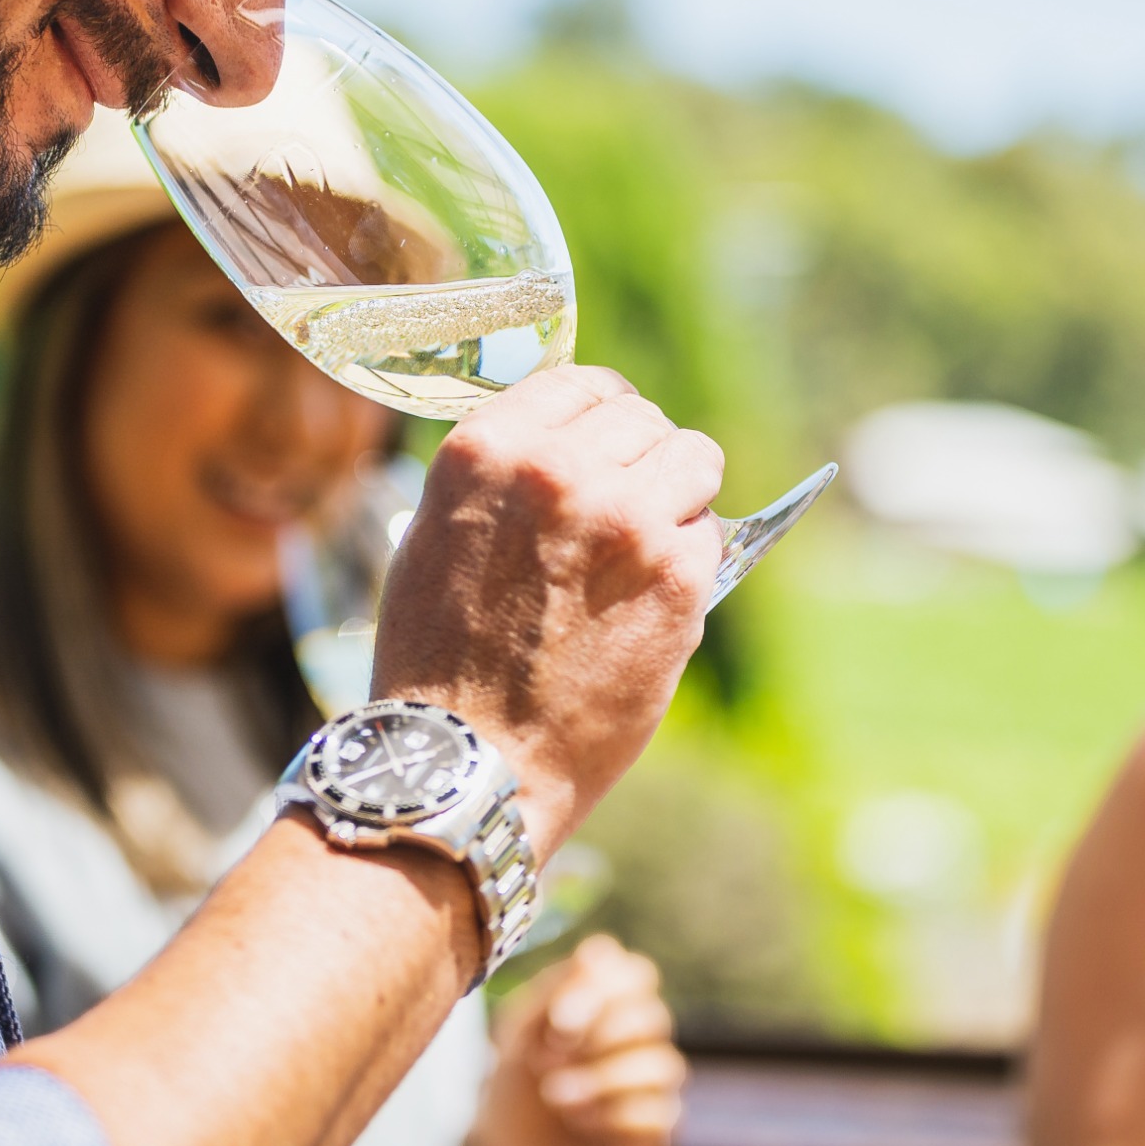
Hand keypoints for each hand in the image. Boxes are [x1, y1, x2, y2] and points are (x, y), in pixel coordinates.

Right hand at [371, 366, 722, 849]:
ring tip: (648, 544)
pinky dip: (690, 558)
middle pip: (641, 416)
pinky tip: (652, 598)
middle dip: (640, 457)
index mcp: (486, 448)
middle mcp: (556, 467)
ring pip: (693, 458)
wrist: (469, 762)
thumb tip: (566, 447)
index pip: (579, 384)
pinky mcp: (675, 575)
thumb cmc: (440, 663)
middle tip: (625, 510)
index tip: (605, 443)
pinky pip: (708, 532)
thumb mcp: (435, 538)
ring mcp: (623, 517)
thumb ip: (501, 480)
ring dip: (678, 494)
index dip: (599, 414)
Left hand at [469, 935, 686, 1145]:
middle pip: (653, 1017)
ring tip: (556, 1097)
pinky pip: (662, 1114)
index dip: (603, 993)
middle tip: (545, 1062)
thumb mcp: (520, 1031)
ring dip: (602, 1079)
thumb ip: (558, 987)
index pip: (638, 975)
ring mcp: (652, 1087)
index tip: (557, 1024)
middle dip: (598, 1039)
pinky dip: (614, 1116)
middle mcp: (640, 1041)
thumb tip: (601, 948)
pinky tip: (580, 1122)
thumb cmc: (513, 1082)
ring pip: (664, 1065)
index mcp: (611, 1004)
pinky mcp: (656, 1133)